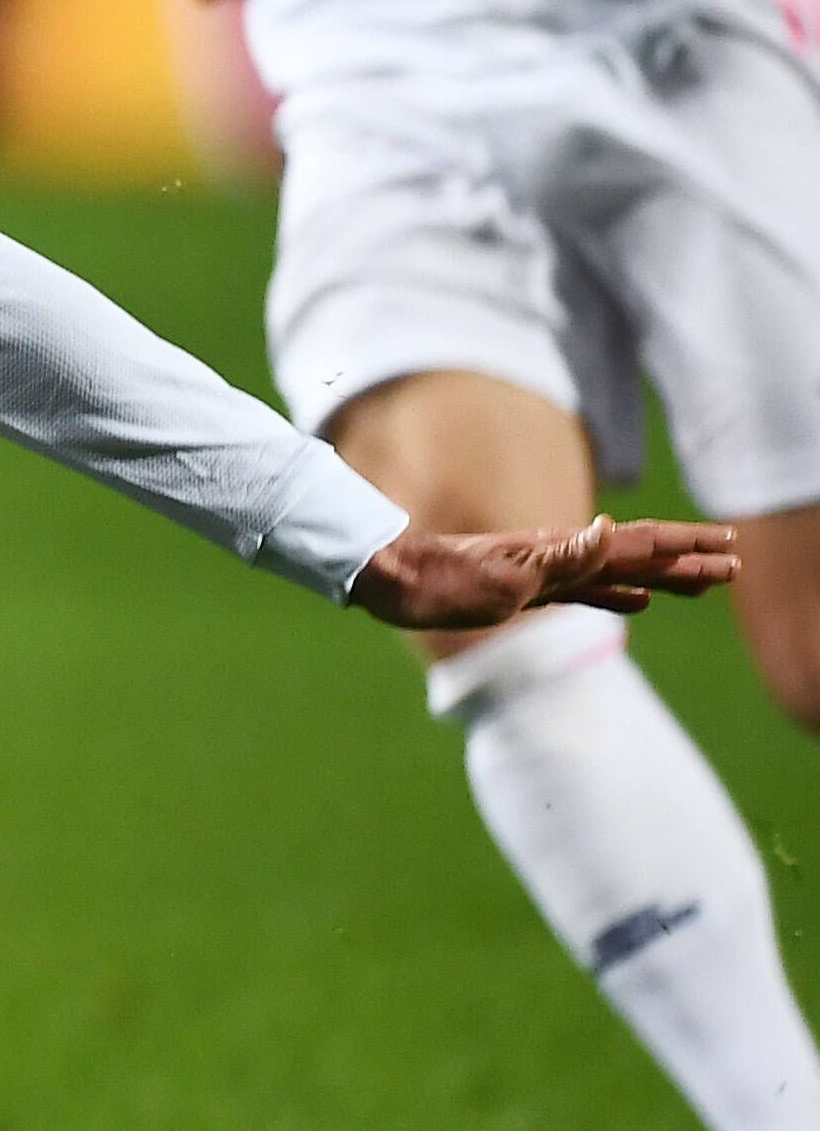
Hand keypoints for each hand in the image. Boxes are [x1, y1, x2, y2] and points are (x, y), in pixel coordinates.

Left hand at [349, 514, 737, 630]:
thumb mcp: (506, 576)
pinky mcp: (527, 590)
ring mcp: (545, 572)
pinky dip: (619, 594)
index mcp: (563, 550)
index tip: (729, 546)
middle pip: (640, 555)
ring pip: (621, 572)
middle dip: (689, 560)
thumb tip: (614, 529)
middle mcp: (560, 556)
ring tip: (704, 581)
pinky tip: (637, 601)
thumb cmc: (443, 583)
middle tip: (737, 565)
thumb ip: (564, 558)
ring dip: (664, 576)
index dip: (686, 545)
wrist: (393, 581)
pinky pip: (588, 592)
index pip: (640, 544)